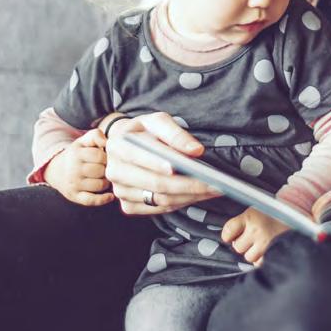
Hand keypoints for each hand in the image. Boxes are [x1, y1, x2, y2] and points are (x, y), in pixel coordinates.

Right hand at [44, 128, 113, 205]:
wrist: (57, 170)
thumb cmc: (78, 154)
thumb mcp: (83, 141)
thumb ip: (96, 135)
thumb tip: (107, 142)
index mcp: (76, 154)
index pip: (100, 156)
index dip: (107, 157)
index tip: (106, 158)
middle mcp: (73, 169)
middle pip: (101, 171)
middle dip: (107, 169)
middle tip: (105, 168)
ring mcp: (73, 184)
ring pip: (100, 185)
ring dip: (106, 182)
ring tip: (104, 177)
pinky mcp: (74, 196)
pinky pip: (91, 200)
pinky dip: (103, 199)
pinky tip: (110, 196)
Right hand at [104, 112, 221, 215]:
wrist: (127, 145)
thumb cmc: (145, 131)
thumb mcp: (158, 121)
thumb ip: (176, 134)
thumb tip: (196, 150)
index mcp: (118, 145)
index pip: (142, 157)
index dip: (163, 163)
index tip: (188, 166)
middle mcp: (115, 171)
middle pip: (155, 183)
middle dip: (188, 184)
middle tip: (215, 183)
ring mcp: (120, 191)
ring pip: (160, 199)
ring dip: (189, 196)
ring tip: (214, 190)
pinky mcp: (128, 206)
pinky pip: (158, 208)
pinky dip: (180, 203)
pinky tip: (198, 195)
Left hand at [221, 207, 289, 265]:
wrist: (300, 220)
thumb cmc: (276, 216)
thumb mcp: (259, 211)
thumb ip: (243, 222)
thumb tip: (227, 236)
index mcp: (251, 216)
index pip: (228, 230)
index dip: (228, 235)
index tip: (231, 235)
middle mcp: (257, 229)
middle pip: (237, 246)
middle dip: (244, 244)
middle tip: (254, 237)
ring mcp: (265, 243)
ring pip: (248, 257)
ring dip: (254, 253)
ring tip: (264, 243)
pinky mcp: (273, 254)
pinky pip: (259, 263)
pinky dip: (263, 259)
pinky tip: (269, 249)